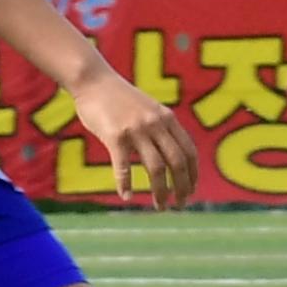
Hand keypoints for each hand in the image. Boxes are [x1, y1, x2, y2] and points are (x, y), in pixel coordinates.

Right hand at [70, 64, 196, 209]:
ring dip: (161, 191)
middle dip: (182, 187)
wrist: (93, 81)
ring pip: (156, 168)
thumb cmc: (118, 97)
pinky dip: (126, 184)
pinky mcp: (115, 136)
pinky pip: (124, 167)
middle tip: (180, 205)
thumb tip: (171, 153)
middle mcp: (156, 124)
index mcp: (167, 118)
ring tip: (160, 206)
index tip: (192, 190)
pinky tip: (127, 196)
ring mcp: (136, 130)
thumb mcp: (148, 108)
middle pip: (177, 162)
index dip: (193, 174)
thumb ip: (161, 126)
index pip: (189, 151)